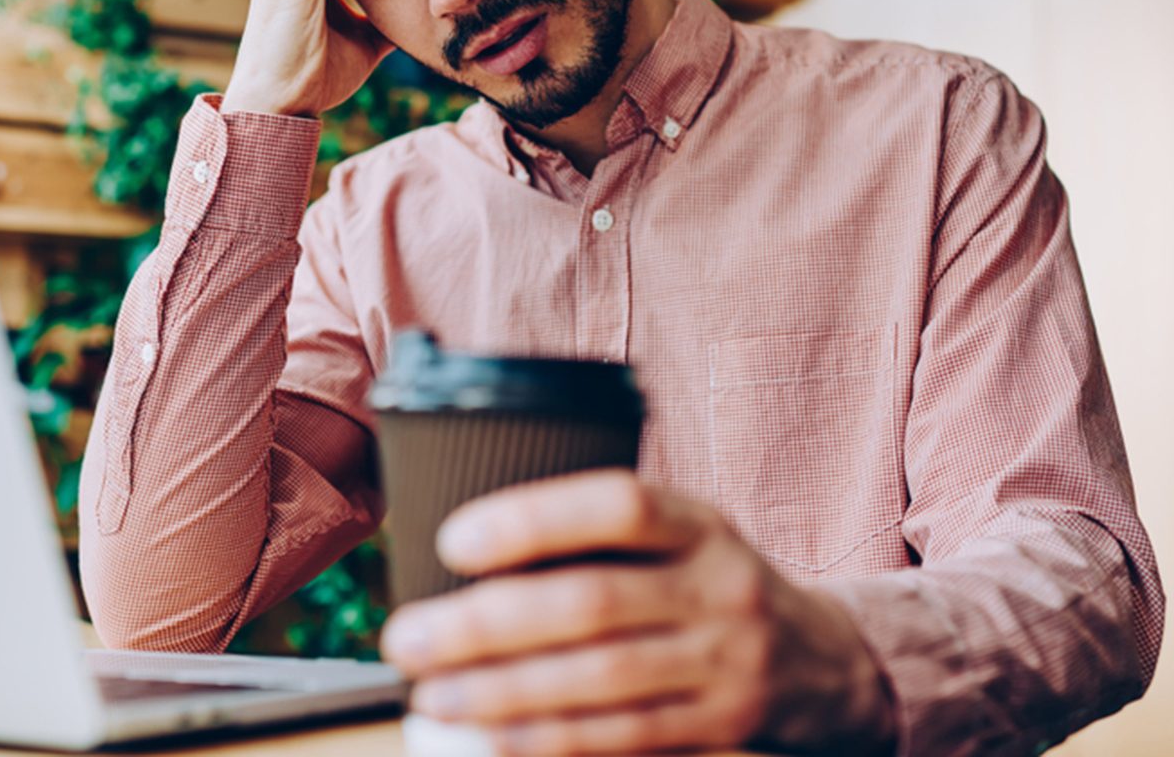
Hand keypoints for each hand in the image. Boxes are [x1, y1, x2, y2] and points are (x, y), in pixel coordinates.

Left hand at [380, 470, 895, 755]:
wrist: (827, 661)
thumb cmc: (717, 582)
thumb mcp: (686, 535)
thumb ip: (608, 536)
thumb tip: (477, 550)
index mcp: (701, 521)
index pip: (619, 504)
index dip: (534, 518)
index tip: (454, 540)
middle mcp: (719, 585)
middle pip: (594, 602)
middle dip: (487, 622)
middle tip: (410, 634)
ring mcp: (726, 662)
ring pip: (599, 682)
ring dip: (501, 691)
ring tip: (430, 690)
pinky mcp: (722, 728)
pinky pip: (622, 739)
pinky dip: (546, 739)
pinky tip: (489, 735)